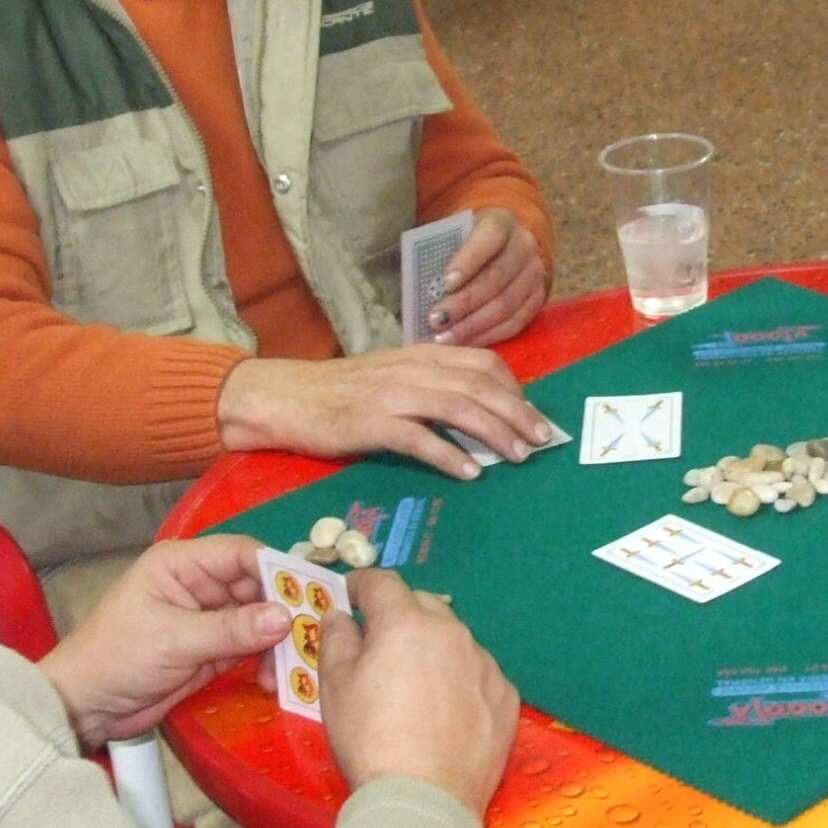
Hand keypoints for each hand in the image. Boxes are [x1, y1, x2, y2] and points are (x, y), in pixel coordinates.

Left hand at [39, 536, 291, 746]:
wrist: (86, 707)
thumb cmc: (118, 657)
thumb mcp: (174, 640)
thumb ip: (231, 629)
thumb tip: (286, 617)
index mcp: (183, 564)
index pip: (241, 554)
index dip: (276, 570)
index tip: (309, 593)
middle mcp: (200, 585)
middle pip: (257, 587)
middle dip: (283, 610)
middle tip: (312, 635)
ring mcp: (208, 619)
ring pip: (259, 620)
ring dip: (277, 642)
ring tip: (293, 666)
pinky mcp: (213, 651)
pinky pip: (250, 648)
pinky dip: (265, 661)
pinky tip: (275, 679)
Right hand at [218, 343, 556, 478]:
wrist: (286, 396)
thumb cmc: (339, 391)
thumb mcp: (391, 375)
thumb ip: (430, 384)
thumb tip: (474, 406)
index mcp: (420, 355)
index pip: (483, 361)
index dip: (514, 387)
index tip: (531, 413)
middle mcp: (411, 369)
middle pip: (480, 384)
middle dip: (518, 412)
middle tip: (541, 439)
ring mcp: (392, 395)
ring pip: (459, 407)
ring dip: (495, 433)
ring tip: (518, 456)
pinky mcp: (372, 423)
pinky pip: (421, 438)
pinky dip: (451, 455)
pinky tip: (471, 472)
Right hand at [316, 571, 518, 813]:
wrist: (425, 800)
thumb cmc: (370, 740)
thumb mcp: (334, 688)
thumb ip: (336, 639)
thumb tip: (340, 615)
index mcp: (407, 623)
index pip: (382, 583)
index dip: (362, 585)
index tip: (351, 597)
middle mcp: (453, 633)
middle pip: (423, 605)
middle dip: (400, 615)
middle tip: (381, 643)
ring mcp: (486, 664)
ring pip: (455, 640)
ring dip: (435, 649)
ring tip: (417, 685)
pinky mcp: (506, 697)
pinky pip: (479, 674)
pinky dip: (462, 681)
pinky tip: (448, 712)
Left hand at [430, 207, 547, 346]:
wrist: (503, 245)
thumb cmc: (466, 241)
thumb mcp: (455, 234)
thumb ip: (442, 254)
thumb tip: (422, 288)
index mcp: (501, 222)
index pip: (488, 239)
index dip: (468, 262)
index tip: (445, 284)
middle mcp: (524, 246)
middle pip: (496, 278)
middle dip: (464, 302)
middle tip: (436, 320)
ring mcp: (535, 274)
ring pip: (507, 305)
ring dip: (474, 325)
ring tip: (445, 338)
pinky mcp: (538, 298)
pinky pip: (516, 323)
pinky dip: (489, 335)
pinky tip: (466, 343)